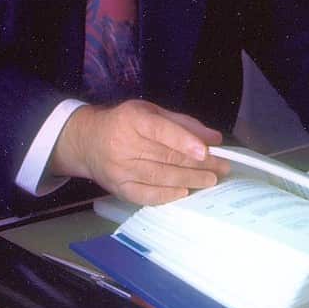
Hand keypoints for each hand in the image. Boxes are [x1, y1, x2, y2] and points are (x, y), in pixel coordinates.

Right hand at [49, 100, 229, 203]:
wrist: (87, 141)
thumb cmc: (124, 122)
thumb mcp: (151, 112)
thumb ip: (183, 123)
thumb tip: (214, 139)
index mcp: (133, 119)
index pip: (161, 131)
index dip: (185, 142)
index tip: (206, 152)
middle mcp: (124, 144)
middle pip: (166, 157)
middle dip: (198, 164)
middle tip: (221, 168)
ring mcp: (120, 168)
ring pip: (159, 177)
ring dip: (189, 180)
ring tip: (210, 180)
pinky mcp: (118, 187)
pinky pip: (145, 195)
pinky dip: (167, 195)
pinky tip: (184, 192)